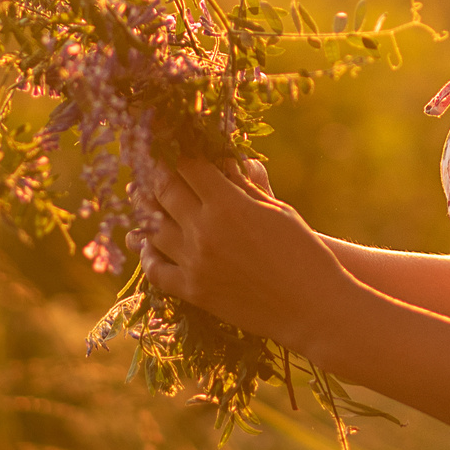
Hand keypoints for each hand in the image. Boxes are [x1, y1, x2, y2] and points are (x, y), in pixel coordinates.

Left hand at [131, 158, 354, 356]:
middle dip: (154, 172)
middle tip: (148, 162)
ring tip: (138, 196)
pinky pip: (156, 269)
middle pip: (164, 191)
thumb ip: (244, 185)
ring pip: (152, 228)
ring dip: (143, 208)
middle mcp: (204, 230)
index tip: (172, 142)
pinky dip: (146, 254)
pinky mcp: (193, 291)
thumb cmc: (303, 251)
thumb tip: (222, 160)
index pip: (190, 166)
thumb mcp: (278, 209)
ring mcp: (194, 262)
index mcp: (228, 205)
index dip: (179, 150)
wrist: (311, 307)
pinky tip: (146, 244)